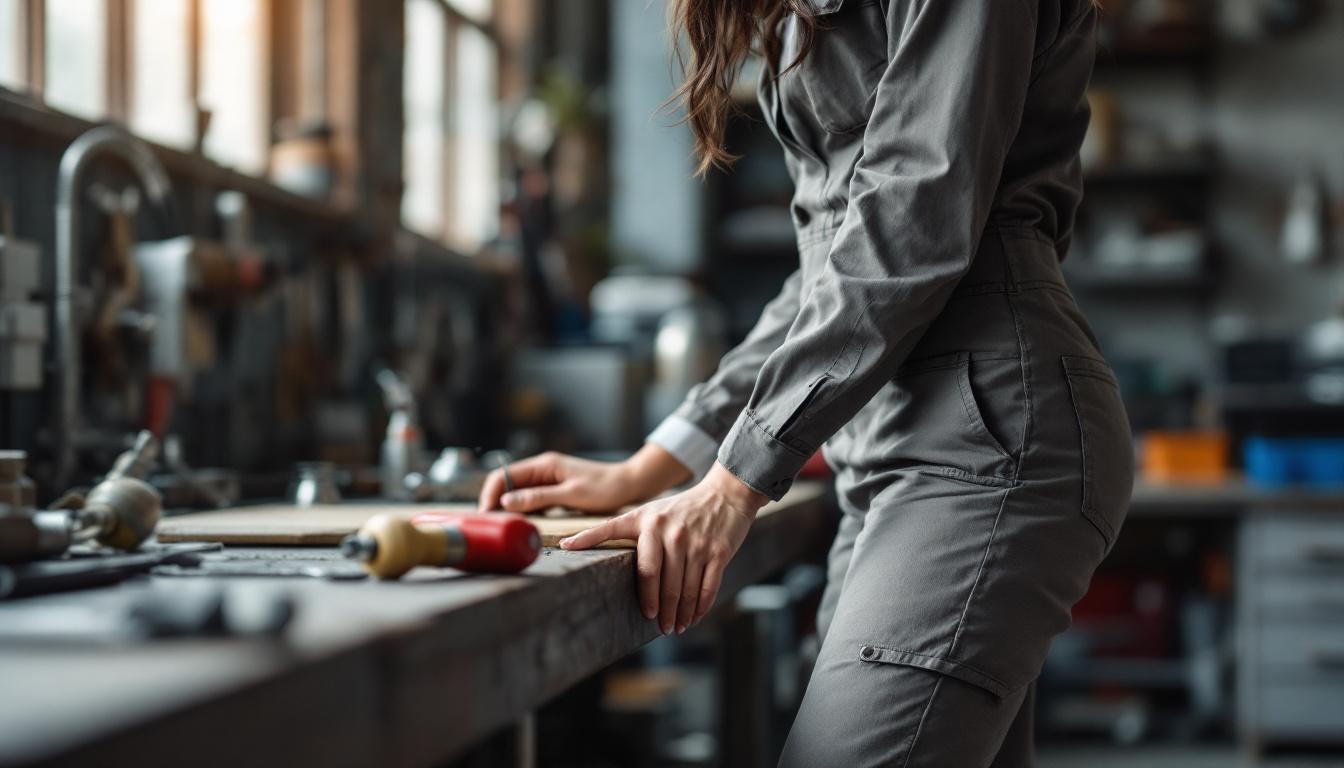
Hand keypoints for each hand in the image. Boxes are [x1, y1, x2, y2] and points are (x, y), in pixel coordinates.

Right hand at [477, 444, 691, 513]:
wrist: (629, 485)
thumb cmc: (604, 488)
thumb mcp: (570, 495)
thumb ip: (538, 497)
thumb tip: (506, 502)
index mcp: (543, 464)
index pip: (503, 475)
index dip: (490, 494)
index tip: (486, 515)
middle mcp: (542, 469)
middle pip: (507, 484)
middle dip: (495, 502)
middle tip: (491, 525)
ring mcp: (547, 479)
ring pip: (517, 493)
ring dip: (508, 508)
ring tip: (503, 527)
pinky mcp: (554, 490)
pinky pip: (531, 500)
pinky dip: (523, 511)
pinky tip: (522, 524)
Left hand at [559, 462, 767, 634]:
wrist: (724, 494)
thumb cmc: (678, 509)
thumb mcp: (644, 512)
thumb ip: (613, 529)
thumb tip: (568, 544)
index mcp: (646, 521)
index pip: (635, 559)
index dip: (635, 586)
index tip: (637, 610)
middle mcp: (669, 531)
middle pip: (659, 580)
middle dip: (659, 609)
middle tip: (657, 625)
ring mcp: (695, 542)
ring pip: (684, 588)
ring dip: (680, 613)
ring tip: (675, 627)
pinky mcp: (718, 551)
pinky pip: (708, 587)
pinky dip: (700, 607)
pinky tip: (694, 617)